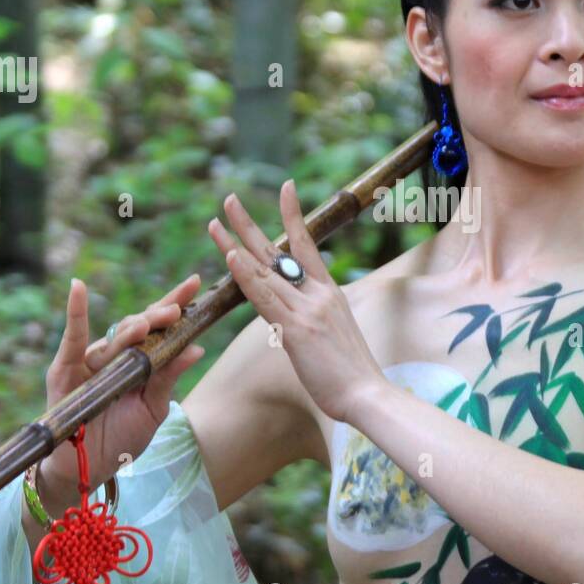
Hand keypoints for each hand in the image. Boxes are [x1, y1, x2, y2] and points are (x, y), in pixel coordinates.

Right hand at [40, 274, 205, 510]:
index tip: (194, 283)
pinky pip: (71, 338)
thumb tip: (197, 347)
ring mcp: (90, 360)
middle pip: (138, 325)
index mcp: (139, 360)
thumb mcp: (153, 409)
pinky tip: (77, 288)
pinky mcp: (64, 369)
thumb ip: (168, 378)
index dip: (175, 303)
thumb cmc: (122, 438)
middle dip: (158, 317)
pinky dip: (74, 312)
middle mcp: (116, 355)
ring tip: (148, 324)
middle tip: (175, 311)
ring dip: (131, 330)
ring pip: (114, 338)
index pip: (159, 327)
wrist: (88, 469)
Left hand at [208, 179, 386, 422]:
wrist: (368, 394)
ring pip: (265, 271)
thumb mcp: (336, 336)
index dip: (293, 217)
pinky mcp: (297, 330)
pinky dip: (247, 276)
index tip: (285, 188)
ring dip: (236, 244)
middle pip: (278, 251)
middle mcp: (318, 294)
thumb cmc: (353, 374)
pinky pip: (265, 299)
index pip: (307, 246)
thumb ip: (315, 319)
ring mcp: (307, 310)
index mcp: (330, 293)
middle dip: (249, 224)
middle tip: (229, 199)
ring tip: (215, 221)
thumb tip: (298, 318)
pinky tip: (231, 257)